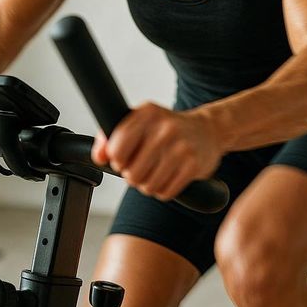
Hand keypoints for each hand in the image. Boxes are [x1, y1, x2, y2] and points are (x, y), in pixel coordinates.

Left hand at [91, 102, 222, 201]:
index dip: (117, 160)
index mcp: (147, 113)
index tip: (123, 159)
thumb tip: (98, 157)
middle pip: (131, 173)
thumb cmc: (168, 128)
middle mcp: (165, 128)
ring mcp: (181, 147)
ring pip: (148, 185)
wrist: (208, 130)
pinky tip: (168, 177)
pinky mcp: (194, 165)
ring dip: (148, 185)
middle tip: (141, 168)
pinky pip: (166, 192)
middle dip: (133, 176)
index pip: (117, 149)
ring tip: (155, 173)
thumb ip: (112, 137)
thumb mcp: (140, 122)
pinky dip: (163, 190)